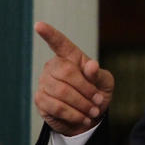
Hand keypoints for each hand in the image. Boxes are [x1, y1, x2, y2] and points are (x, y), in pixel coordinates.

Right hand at [34, 21, 114, 136]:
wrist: (88, 118)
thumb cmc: (97, 94)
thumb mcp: (105, 83)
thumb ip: (98, 74)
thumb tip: (91, 65)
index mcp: (71, 57)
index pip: (59, 43)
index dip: (49, 34)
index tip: (38, 25)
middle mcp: (53, 66)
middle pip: (66, 72)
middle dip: (86, 90)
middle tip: (98, 102)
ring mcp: (44, 82)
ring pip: (61, 92)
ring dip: (81, 105)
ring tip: (93, 112)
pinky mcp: (40, 99)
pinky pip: (56, 107)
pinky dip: (73, 115)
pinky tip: (82, 119)